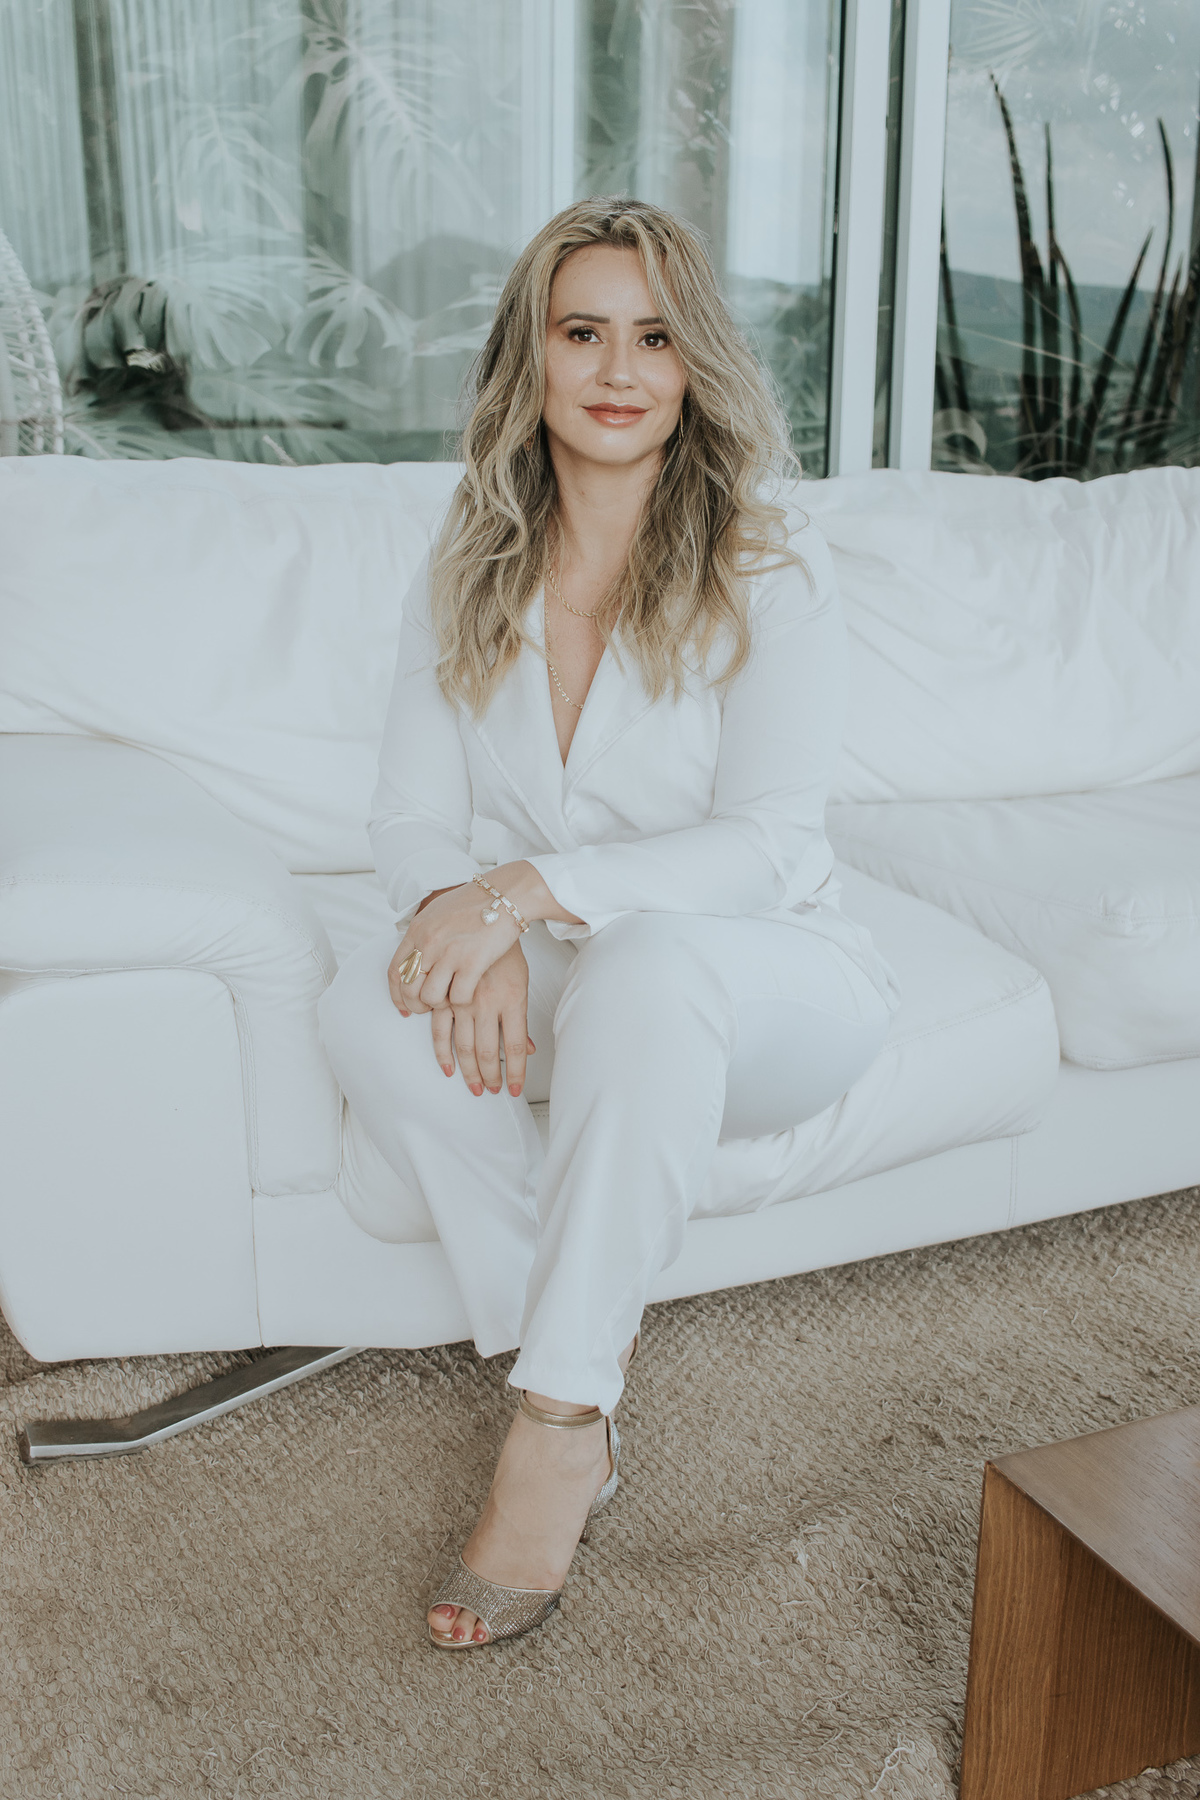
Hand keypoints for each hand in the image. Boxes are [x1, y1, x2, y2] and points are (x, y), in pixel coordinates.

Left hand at [389, 880, 520, 1018]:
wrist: (505, 893)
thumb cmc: (477, 902)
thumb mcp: (440, 912)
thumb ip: (426, 934)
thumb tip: (418, 956)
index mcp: (418, 929)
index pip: (395, 971)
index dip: (397, 995)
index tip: (404, 1006)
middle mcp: (429, 942)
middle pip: (409, 988)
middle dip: (417, 1005)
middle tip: (429, 1008)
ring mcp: (449, 952)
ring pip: (430, 997)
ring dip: (440, 1004)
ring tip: (451, 998)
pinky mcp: (472, 962)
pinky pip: (457, 997)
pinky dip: (462, 1001)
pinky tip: (469, 993)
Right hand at [437, 939, 535, 1096]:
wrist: (481, 917)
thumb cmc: (505, 952)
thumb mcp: (522, 983)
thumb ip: (521, 1019)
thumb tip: (529, 1050)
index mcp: (512, 999)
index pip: (514, 1047)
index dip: (514, 1073)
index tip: (512, 1090)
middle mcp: (487, 1002)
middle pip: (487, 1051)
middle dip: (489, 1077)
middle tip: (490, 1091)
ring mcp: (462, 999)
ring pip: (462, 1045)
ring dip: (468, 1071)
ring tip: (474, 1087)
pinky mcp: (444, 994)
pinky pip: (438, 1028)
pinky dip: (441, 1051)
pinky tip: (447, 1068)